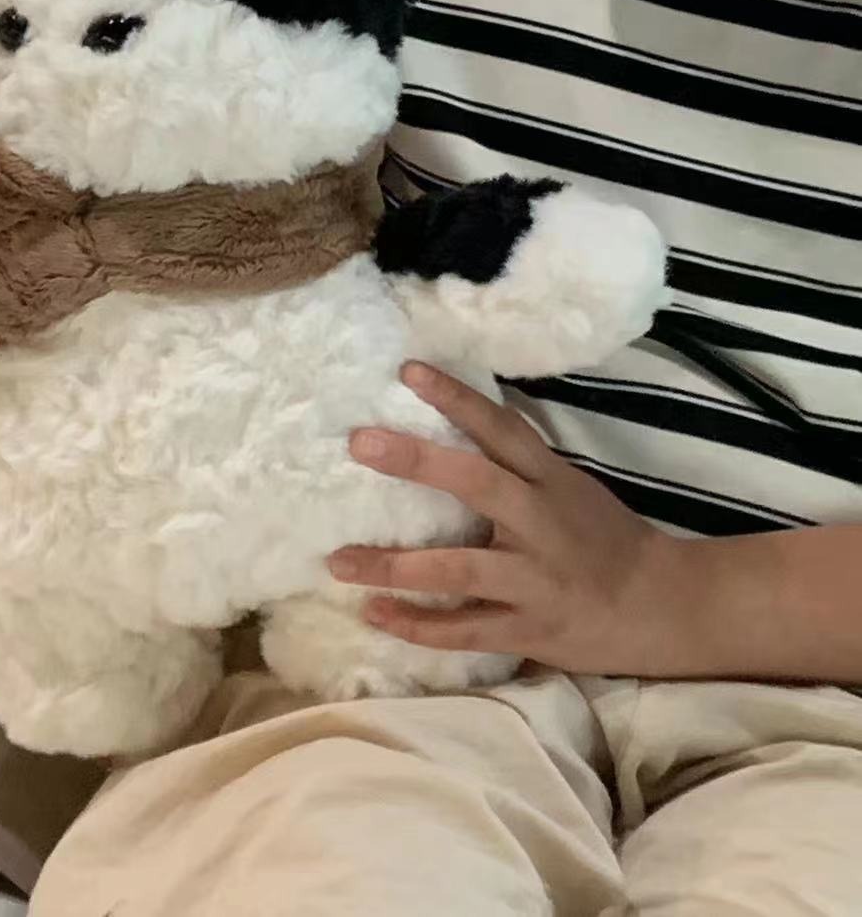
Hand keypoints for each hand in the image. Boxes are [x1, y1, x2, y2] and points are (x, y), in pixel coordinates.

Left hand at [329, 362, 694, 676]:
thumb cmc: (601, 538)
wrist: (661, 607)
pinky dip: (416, 625)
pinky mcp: (529, 629)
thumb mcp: (566, 487)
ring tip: (339, 561)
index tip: (409, 371)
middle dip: (416, 461)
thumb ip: (513, 466)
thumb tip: (445, 426)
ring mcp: (534, 580)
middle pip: (476, 482)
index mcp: (550, 480)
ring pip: (457, 568)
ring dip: (394, 566)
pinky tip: (374, 614)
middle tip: (359, 442)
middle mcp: (540, 522)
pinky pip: (464, 630)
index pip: (501, 428)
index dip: (457, 397)